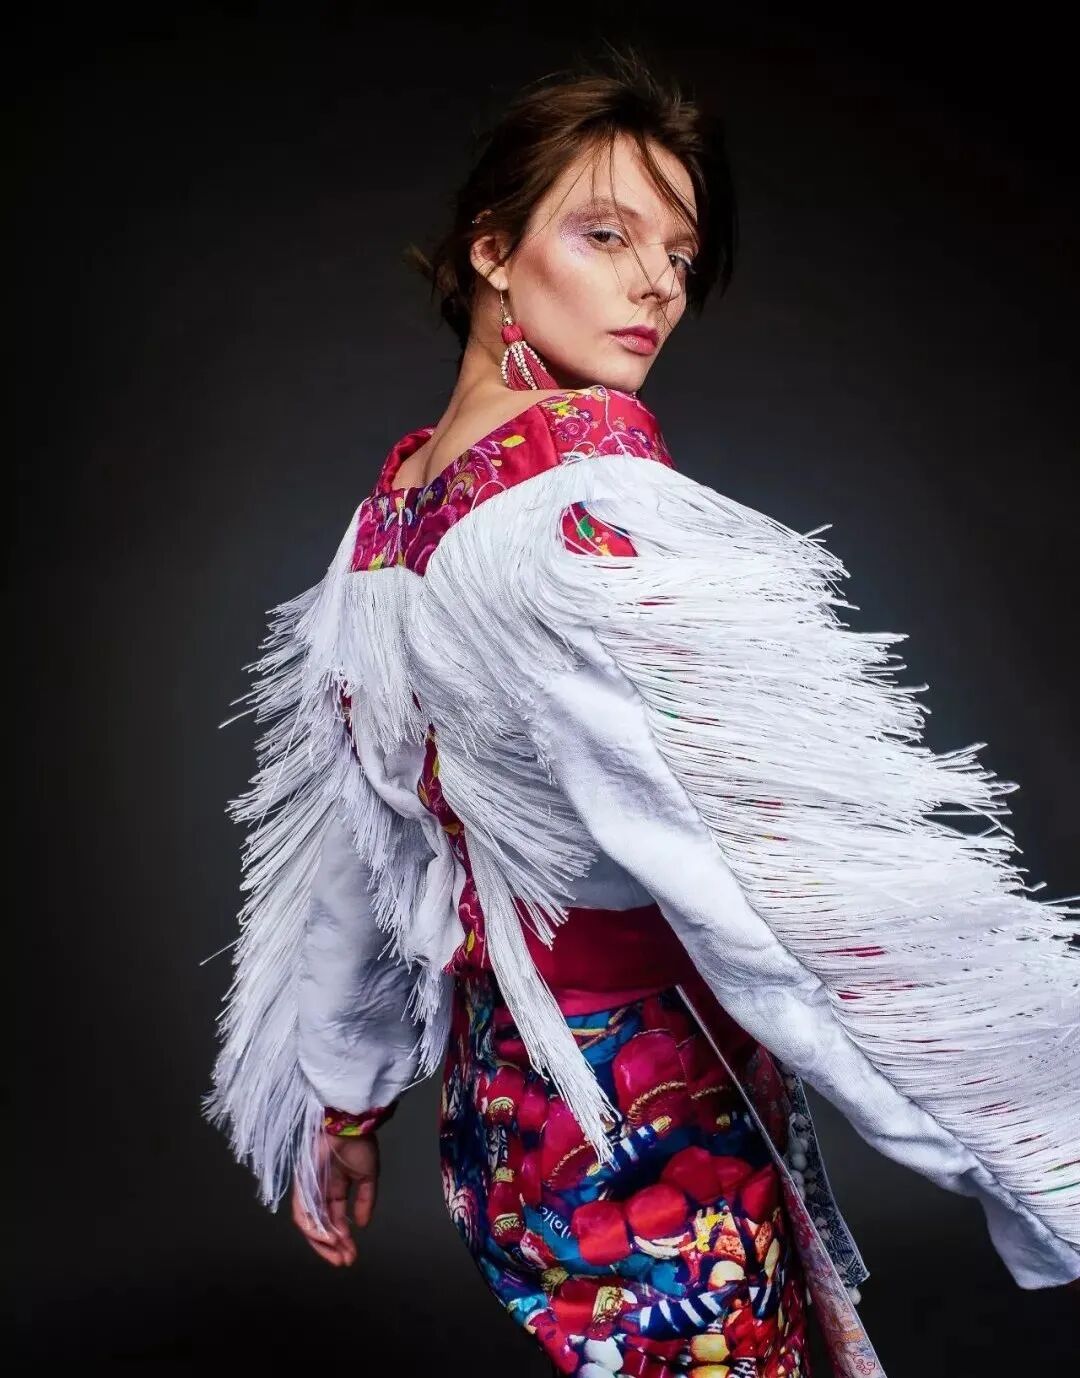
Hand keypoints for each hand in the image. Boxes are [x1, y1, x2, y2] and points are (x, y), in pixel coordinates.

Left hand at [290, 1130, 380, 1265]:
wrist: (351, 1126)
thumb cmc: (360, 1146)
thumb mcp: (367, 1178)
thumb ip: (365, 1202)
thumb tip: (363, 1226)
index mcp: (335, 1190)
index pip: (335, 1222)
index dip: (343, 1240)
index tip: (352, 1256)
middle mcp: (320, 1194)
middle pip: (321, 1228)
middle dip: (332, 1247)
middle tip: (344, 1261)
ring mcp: (309, 1190)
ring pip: (310, 1224)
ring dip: (322, 1242)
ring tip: (337, 1254)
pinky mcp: (302, 1185)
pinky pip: (302, 1212)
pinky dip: (313, 1228)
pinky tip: (328, 1238)